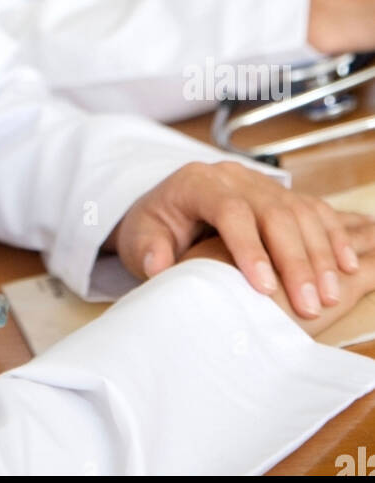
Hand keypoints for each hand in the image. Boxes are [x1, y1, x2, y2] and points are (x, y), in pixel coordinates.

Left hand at [105, 159, 374, 318]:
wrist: (165, 210)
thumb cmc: (154, 228)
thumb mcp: (139, 238)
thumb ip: (147, 250)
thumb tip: (158, 264)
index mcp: (197, 183)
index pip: (230, 211)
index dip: (249, 248)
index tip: (264, 288)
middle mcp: (232, 177)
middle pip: (273, 212)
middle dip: (294, 259)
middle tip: (308, 304)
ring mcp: (259, 183)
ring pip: (299, 211)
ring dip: (319, 254)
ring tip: (327, 295)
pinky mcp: (279, 194)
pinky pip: (313, 209)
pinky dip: (332, 236)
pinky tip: (344, 266)